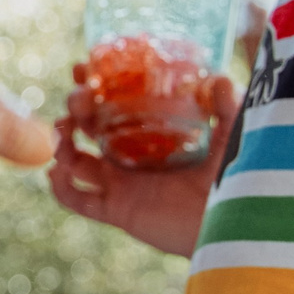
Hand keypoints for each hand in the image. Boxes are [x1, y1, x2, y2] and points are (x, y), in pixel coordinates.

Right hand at [48, 69, 240, 256]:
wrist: (235, 224)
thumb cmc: (236, 178)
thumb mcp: (233, 136)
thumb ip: (228, 108)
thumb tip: (220, 78)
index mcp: (150, 132)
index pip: (113, 103)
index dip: (93, 86)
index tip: (81, 68)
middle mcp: (130, 155)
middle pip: (87, 128)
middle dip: (75, 110)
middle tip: (80, 100)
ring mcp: (121, 183)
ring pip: (75, 161)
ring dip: (61, 143)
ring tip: (65, 132)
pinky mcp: (119, 210)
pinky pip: (79, 201)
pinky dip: (61, 187)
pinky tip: (58, 172)